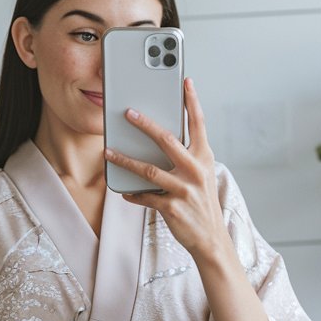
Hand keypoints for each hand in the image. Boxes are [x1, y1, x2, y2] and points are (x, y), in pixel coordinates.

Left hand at [103, 78, 230, 262]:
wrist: (211, 238)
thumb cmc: (202, 203)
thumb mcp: (202, 175)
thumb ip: (187, 156)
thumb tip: (160, 138)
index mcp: (204, 158)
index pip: (198, 124)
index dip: (192, 101)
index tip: (185, 81)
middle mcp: (196, 170)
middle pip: (167, 140)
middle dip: (146, 124)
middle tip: (128, 112)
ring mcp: (184, 189)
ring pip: (148, 170)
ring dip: (125, 160)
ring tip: (109, 152)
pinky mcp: (172, 207)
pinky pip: (145, 197)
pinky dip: (133, 194)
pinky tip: (124, 192)